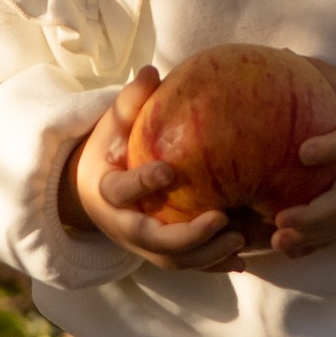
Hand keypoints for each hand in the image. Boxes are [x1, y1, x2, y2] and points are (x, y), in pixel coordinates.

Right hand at [61, 72, 245, 267]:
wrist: (93, 191)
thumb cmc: (110, 149)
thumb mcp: (112, 125)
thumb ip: (130, 102)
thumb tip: (151, 70)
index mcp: (106, 190)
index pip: (121, 190)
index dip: (142, 184)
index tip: (168, 172)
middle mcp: (121, 225)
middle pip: (151, 239)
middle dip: (186, 235)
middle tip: (220, 219)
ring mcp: (140, 245)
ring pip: (171, 260)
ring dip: (205, 254)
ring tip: (239, 240)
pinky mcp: (157, 254)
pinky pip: (186, 265)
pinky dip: (212, 265)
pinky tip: (241, 258)